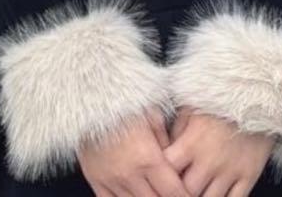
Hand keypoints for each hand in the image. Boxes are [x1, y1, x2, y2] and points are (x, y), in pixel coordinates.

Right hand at [77, 105, 193, 196]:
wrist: (92, 94)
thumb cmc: (126, 100)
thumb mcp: (154, 116)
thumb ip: (165, 145)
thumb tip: (175, 165)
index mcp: (147, 157)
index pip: (172, 192)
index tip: (189, 196)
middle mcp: (129, 173)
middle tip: (173, 193)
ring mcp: (110, 179)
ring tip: (154, 192)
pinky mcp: (95, 179)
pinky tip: (132, 196)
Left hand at [161, 105, 276, 196]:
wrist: (258, 93)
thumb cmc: (221, 98)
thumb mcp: (192, 105)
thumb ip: (176, 130)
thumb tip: (164, 149)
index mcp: (191, 142)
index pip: (166, 170)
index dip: (160, 175)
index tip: (160, 175)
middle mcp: (209, 161)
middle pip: (186, 191)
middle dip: (179, 191)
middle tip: (178, 187)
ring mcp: (230, 171)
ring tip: (198, 192)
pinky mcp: (249, 175)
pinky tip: (218, 196)